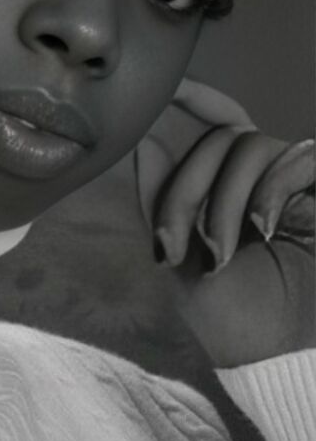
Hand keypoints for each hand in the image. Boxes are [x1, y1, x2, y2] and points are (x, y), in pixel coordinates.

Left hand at [137, 79, 314, 367]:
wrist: (277, 356)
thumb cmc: (232, 316)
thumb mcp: (181, 258)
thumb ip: (165, 200)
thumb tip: (142, 141)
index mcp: (222, 189)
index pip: (209, 127)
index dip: (192, 98)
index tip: (165, 85)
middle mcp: (259, 179)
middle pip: (215, 138)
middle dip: (184, 189)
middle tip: (176, 245)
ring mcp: (293, 184)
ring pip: (248, 146)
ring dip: (223, 202)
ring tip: (220, 255)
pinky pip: (297, 158)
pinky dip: (271, 191)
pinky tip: (265, 229)